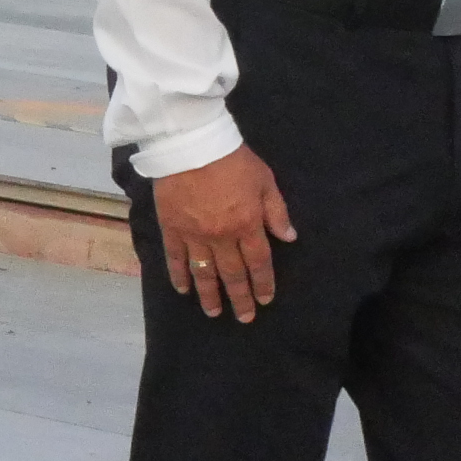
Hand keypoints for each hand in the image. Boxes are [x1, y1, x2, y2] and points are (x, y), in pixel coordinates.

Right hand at [151, 144, 296, 321]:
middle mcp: (222, 237)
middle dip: (240, 298)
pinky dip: (179, 275)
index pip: (258, 263)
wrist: (190, 142)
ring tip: (213, 312)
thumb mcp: (265, 180)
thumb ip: (276, 211)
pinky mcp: (171, 227)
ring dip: (210, 295)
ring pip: (204, 272)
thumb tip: (289, 238)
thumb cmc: (233, 159)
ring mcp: (194, 235)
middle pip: (232, 274)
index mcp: (247, 225)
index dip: (263, 283)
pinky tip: (183, 289)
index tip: (265, 300)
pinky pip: (176, 257)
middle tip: (244, 318)